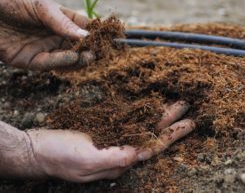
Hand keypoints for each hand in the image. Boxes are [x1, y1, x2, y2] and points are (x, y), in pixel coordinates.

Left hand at [0, 0, 94, 70]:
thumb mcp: (39, 4)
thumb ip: (62, 21)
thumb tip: (87, 35)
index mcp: (57, 18)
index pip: (82, 26)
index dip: (96, 32)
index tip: (112, 36)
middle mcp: (52, 34)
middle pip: (77, 45)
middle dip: (90, 48)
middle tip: (102, 51)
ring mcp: (42, 48)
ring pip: (66, 58)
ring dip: (79, 58)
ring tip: (90, 56)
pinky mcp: (29, 60)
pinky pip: (49, 64)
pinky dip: (62, 62)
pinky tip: (73, 58)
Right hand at [24, 101, 194, 182]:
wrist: (37, 149)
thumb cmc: (58, 157)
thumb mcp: (85, 160)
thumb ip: (114, 158)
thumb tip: (139, 154)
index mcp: (120, 160)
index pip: (153, 147)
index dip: (172, 135)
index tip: (188, 123)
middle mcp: (121, 149)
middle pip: (152, 134)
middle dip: (171, 121)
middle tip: (186, 105)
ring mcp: (113, 138)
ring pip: (142, 125)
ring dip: (159, 114)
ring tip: (174, 103)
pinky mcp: (103, 129)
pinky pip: (128, 119)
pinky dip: (141, 111)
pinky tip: (148, 104)